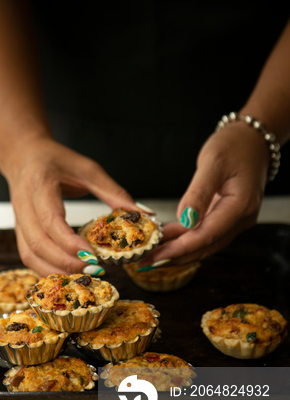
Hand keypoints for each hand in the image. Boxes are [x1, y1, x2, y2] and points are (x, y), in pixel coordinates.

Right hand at [2, 137, 139, 275]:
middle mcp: (24, 205)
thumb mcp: (87, 169)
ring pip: (30, 255)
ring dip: (55, 271)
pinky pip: (29, 257)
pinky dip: (47, 270)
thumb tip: (143, 214)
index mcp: (40, 184)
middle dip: (66, 262)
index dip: (70, 243)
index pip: (50, 220)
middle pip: (39, 244)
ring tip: (83, 277)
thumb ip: (113, 192)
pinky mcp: (19, 231)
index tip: (93, 256)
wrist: (24, 156)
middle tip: (95, 270)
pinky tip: (67, 274)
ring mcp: (18, 220)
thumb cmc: (55, 160)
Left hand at [146, 121, 269, 264]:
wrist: (253, 139)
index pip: (208, 235)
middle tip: (146, 260)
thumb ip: (199, 192)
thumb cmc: (235, 145)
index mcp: (240, 206)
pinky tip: (166, 240)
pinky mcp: (228, 216)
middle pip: (206, 245)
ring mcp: (236, 220)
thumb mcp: (213, 162)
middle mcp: (241, 218)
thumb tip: (184, 219)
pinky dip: (186, 238)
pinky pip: (206, 233)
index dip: (181, 248)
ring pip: (206, 243)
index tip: (157, 255)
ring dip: (179, 250)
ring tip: (151, 253)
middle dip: (176, 255)